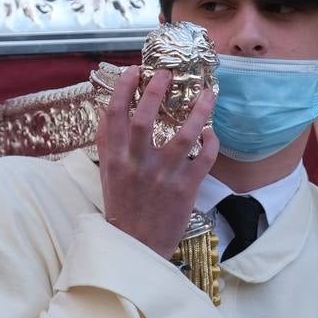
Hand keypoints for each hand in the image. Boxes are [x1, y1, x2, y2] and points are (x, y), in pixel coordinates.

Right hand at [95, 66, 218, 258]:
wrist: (137, 247)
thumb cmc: (122, 208)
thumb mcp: (107, 174)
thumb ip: (107, 142)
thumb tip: (106, 108)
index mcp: (116, 159)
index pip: (115, 115)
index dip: (123, 89)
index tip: (134, 70)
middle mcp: (138, 164)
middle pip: (145, 118)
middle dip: (156, 91)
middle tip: (167, 73)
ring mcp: (163, 176)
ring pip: (184, 134)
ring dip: (199, 111)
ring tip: (208, 94)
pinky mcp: (186, 188)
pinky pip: (204, 158)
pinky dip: (211, 142)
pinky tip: (211, 132)